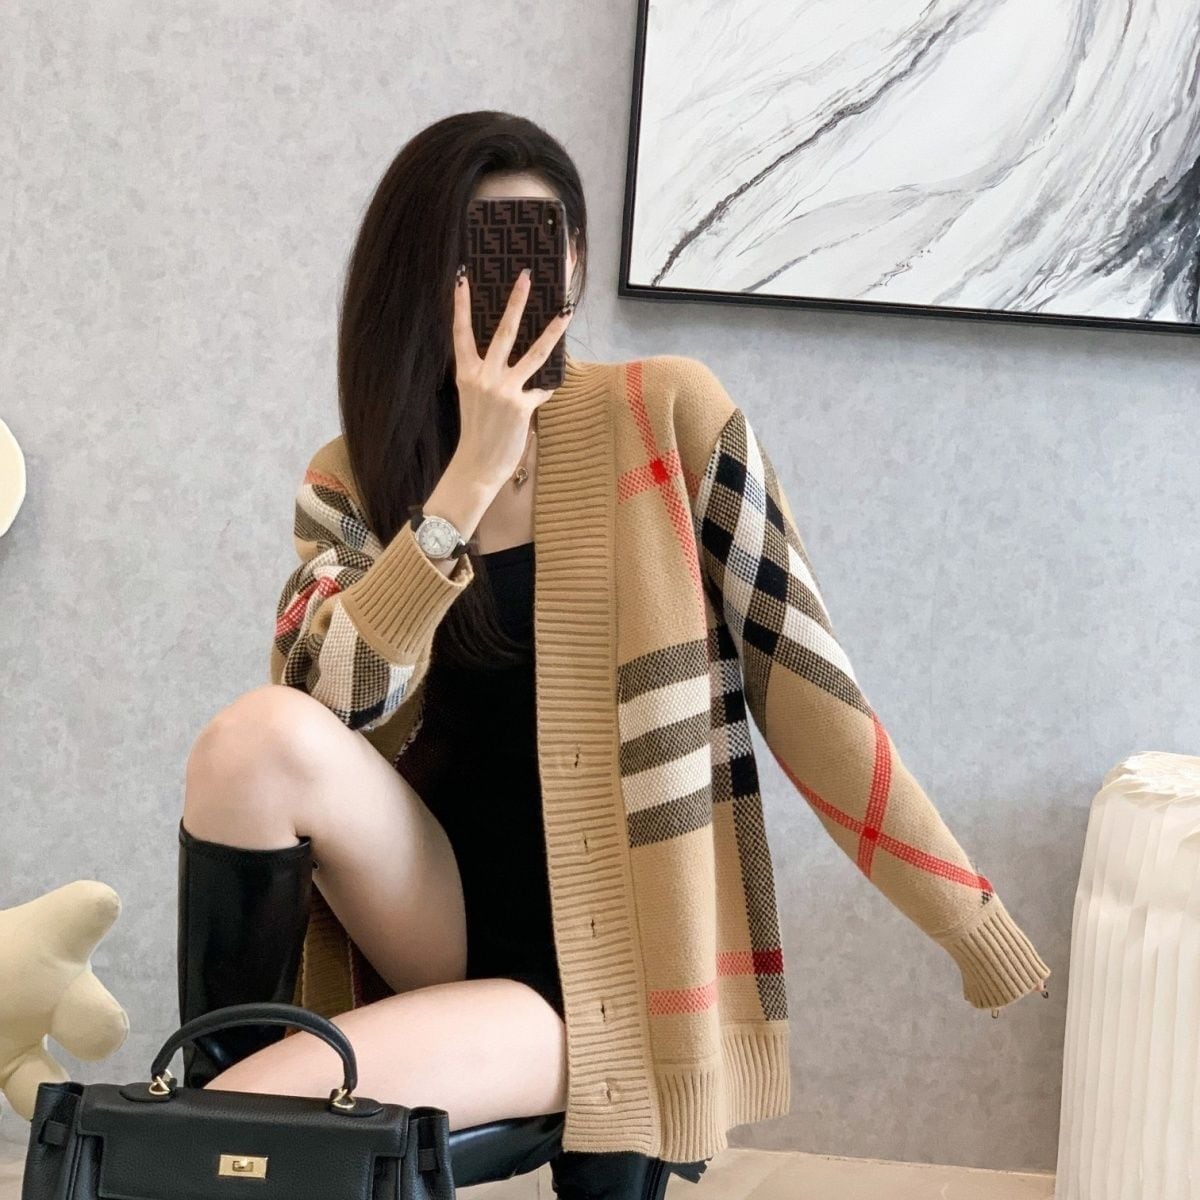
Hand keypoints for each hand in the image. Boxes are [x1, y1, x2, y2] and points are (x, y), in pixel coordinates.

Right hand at [450, 265, 574, 491]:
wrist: (478, 463)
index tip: (463, 277)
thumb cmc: (477, 430)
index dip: (462, 304)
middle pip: (503, 331)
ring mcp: (504, 390)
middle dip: (516, 302)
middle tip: (526, 277)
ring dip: (552, 331)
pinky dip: (545, 390)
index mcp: (466, 373)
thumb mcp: (473, 397)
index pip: (461, 332)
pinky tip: (548, 390)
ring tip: (565, 312)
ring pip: (534, 353)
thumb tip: (510, 358)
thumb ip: (487, 375)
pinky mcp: (522, 405)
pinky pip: (541, 390)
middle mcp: (484, 377)